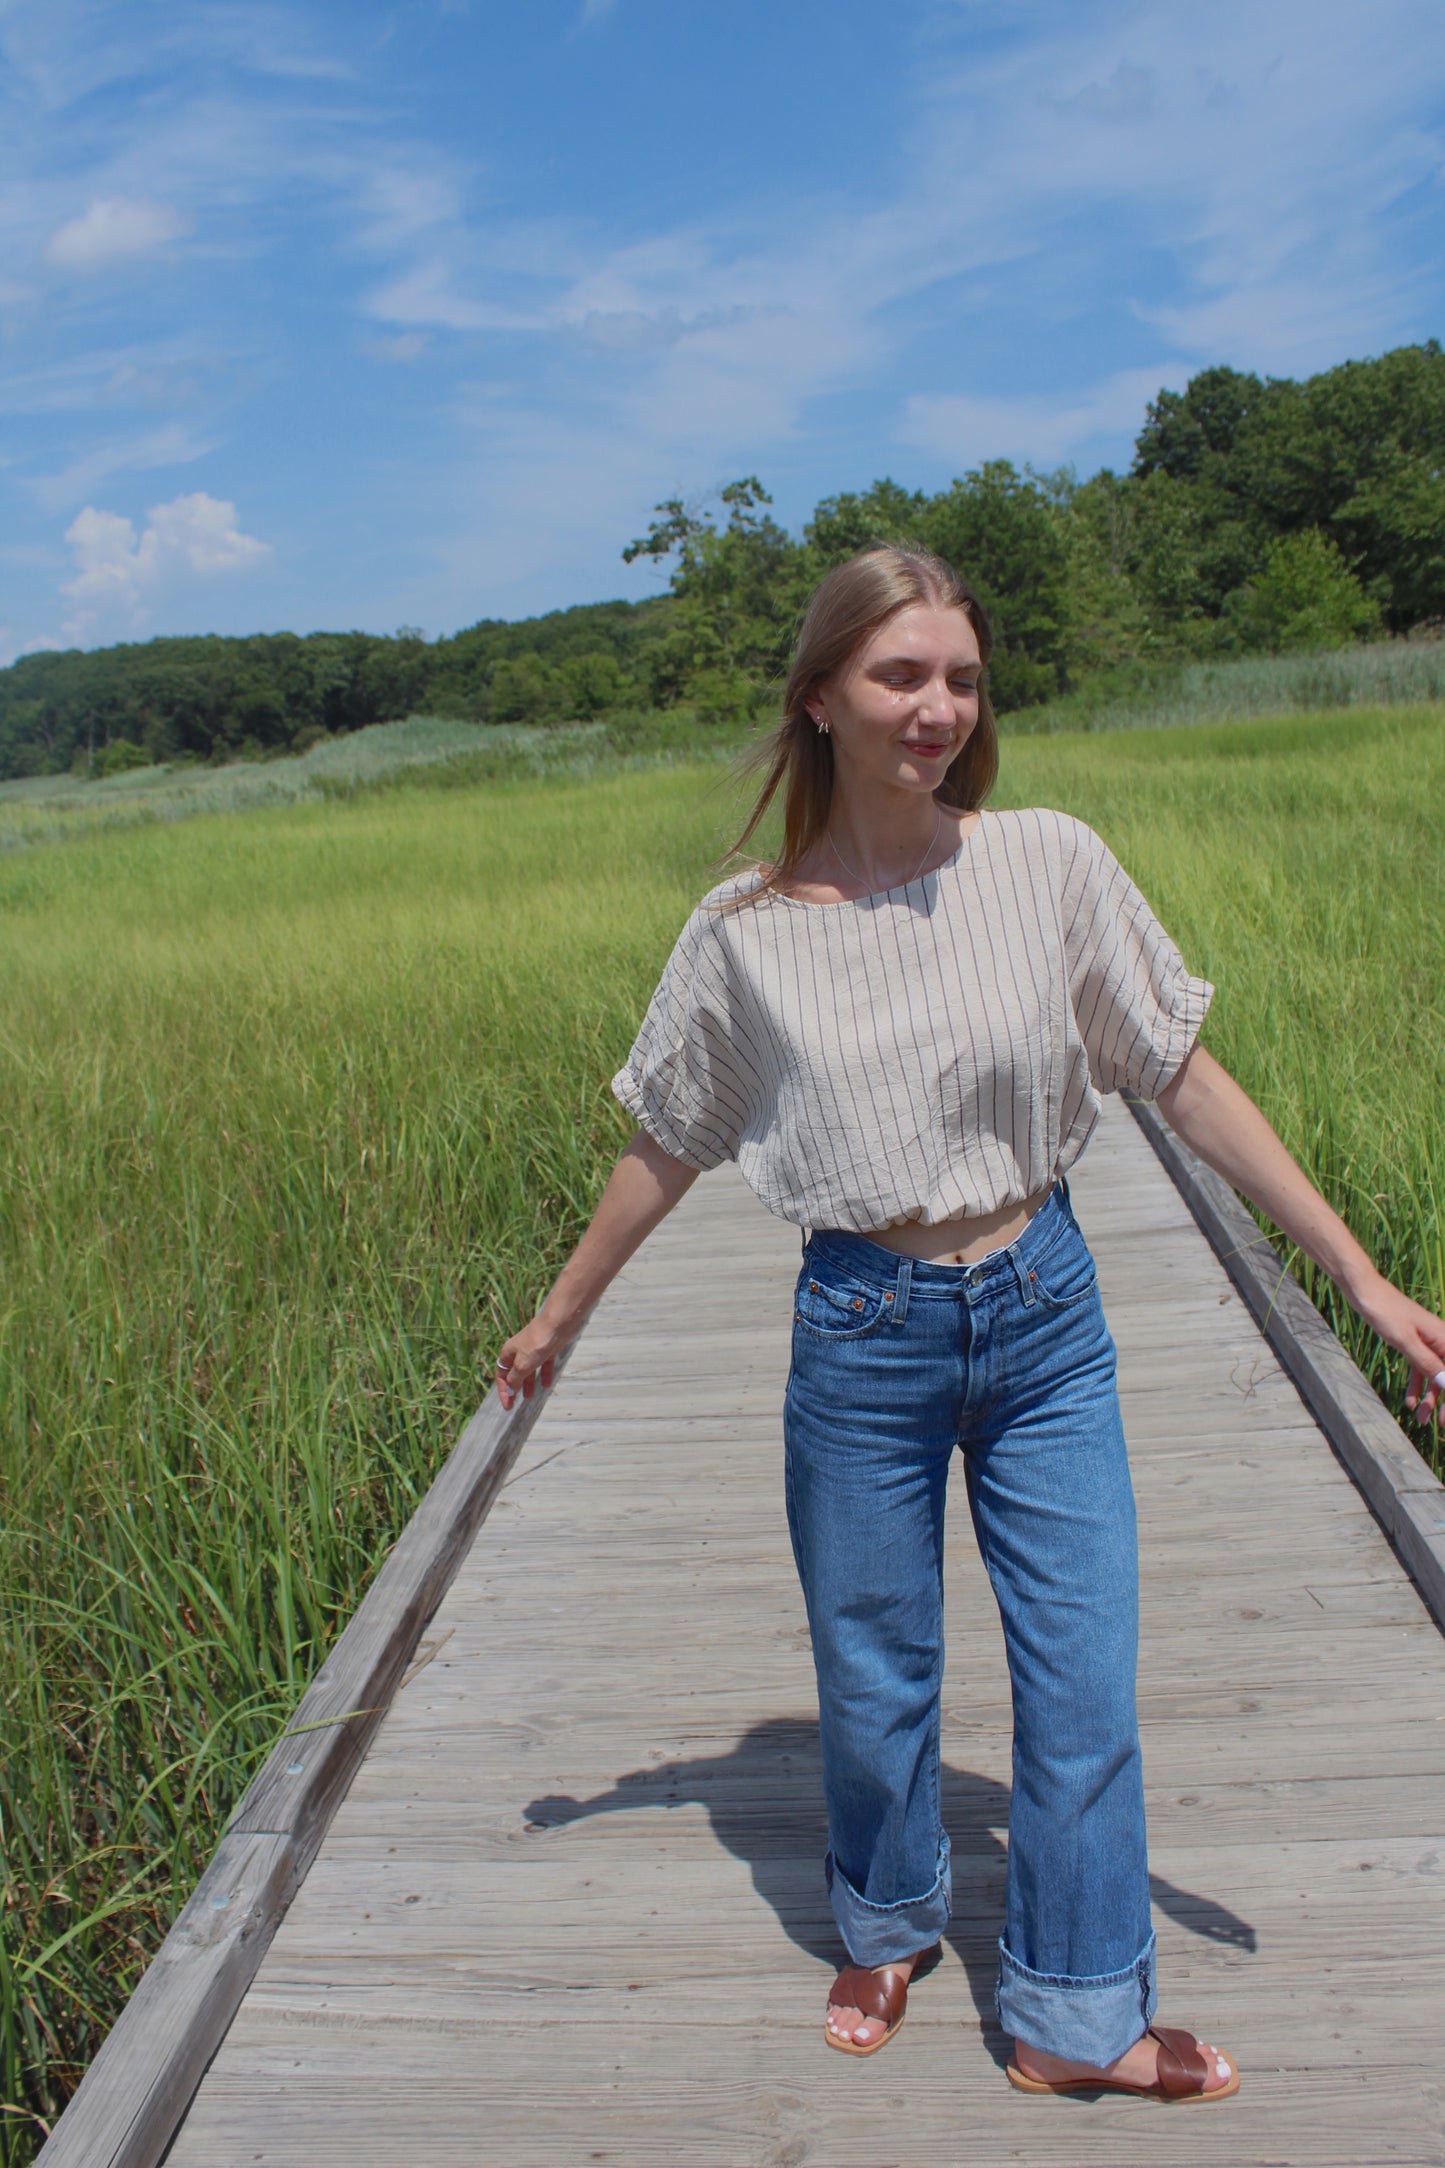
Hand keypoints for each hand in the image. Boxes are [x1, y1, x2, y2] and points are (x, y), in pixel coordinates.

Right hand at [495, 1311, 569, 1411]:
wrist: (558, 1322)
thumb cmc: (537, 1342)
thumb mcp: (523, 1364)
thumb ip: (515, 1379)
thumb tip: (509, 1391)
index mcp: (509, 1353)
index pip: (501, 1375)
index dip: (503, 1391)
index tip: (508, 1406)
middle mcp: (519, 1351)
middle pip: (514, 1373)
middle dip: (515, 1388)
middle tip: (516, 1403)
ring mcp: (534, 1350)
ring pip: (529, 1369)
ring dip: (528, 1382)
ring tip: (530, 1396)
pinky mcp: (548, 1348)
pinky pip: (544, 1364)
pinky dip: (544, 1374)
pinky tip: (547, 1384)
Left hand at [1354, 1277, 1444, 1429]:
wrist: (1365, 1291)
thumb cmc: (1385, 1311)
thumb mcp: (1405, 1340)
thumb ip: (1427, 1362)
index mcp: (1444, 1338)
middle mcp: (1441, 1340)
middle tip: (1439, 1424)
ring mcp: (1427, 1342)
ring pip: (1435, 1375)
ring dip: (1430, 1398)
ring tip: (1420, 1420)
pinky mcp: (1414, 1342)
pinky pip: (1421, 1368)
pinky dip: (1417, 1385)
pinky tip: (1409, 1402)